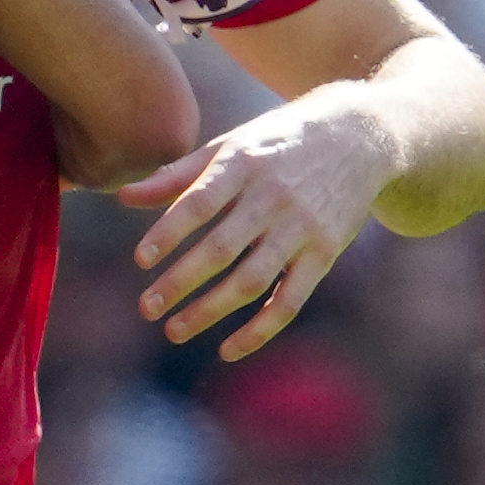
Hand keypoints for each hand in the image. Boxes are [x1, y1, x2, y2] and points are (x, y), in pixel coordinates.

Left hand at [116, 85, 394, 357]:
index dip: (169, 232)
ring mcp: (302, 228)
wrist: (362, 134)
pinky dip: (260, 330)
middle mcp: (273, 197)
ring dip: (210, 311)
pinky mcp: (325, 253)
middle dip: (180, 282)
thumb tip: (123, 197)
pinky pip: (290, 301)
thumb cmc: (280, 139)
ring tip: (173, 331)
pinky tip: (228, 349)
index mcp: (244, 164)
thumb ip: (178, 174)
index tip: (141, 260)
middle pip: (221, 247)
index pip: (200, 203)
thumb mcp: (232, 144)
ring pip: (252, 279)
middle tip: (146, 309)